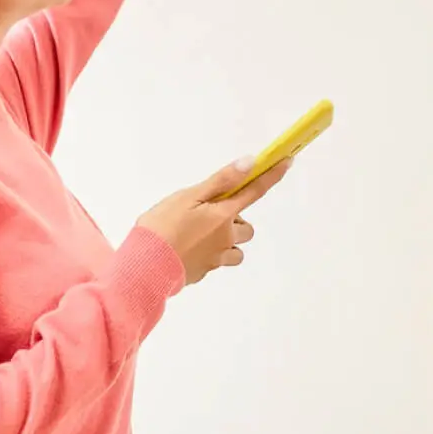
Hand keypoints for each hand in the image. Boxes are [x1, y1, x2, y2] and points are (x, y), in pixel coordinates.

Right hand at [136, 156, 291, 284]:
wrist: (145, 267)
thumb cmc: (162, 226)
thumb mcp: (188, 196)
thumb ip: (221, 181)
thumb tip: (250, 163)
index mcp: (223, 216)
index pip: (254, 191)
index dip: (272, 175)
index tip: (287, 161)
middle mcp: (226, 239)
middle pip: (246, 229)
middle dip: (234, 221)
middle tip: (206, 214)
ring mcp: (216, 259)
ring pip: (234, 249)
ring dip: (226, 241)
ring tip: (197, 234)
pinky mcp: (203, 273)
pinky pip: (217, 261)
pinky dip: (210, 254)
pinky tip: (187, 248)